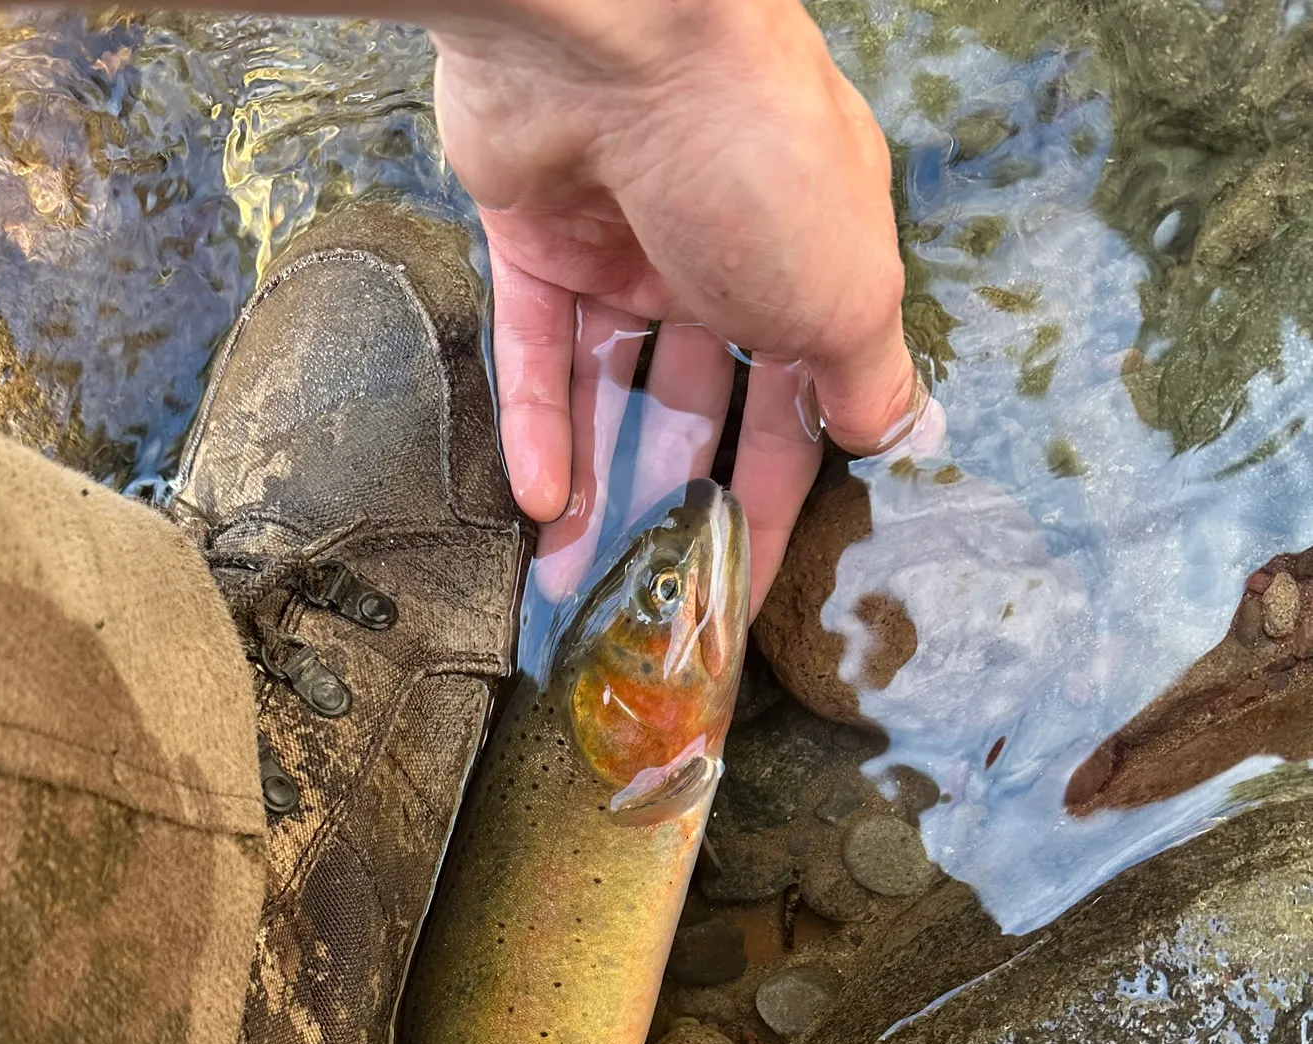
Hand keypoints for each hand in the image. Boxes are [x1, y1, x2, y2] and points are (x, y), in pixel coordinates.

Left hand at [429, 0, 938, 613]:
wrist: (620, 40)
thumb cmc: (762, 162)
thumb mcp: (849, 287)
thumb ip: (864, 372)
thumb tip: (897, 432)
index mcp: (807, 266)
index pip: (793, 413)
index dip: (774, 507)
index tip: (747, 591)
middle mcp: (716, 260)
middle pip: (695, 411)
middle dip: (675, 507)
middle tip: (652, 600)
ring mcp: (620, 249)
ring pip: (607, 389)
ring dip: (597, 484)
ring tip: (576, 581)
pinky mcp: (533, 238)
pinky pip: (535, 352)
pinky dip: (538, 427)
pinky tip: (540, 506)